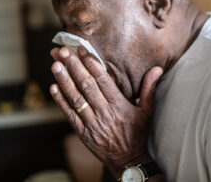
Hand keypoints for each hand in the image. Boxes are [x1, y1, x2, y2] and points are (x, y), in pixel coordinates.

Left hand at [50, 45, 162, 178]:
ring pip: (76, 98)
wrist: (129, 161)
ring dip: (64, 80)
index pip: (103, 80)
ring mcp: (92, 123)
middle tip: (63, 51)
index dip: (92, 63)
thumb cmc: (137, 133)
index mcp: (119, 105)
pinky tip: (53, 87)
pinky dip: (61, 101)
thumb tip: (157, 69)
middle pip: (87, 85)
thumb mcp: (147, 111)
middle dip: (74, 66)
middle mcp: (104, 112)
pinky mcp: (82, 132)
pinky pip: (70, 114)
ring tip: (55, 65)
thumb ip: (149, 88)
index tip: (82, 50)